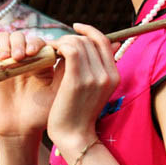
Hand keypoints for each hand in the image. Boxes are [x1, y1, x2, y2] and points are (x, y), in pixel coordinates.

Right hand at [0, 31, 57, 138]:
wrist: (21, 129)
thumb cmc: (42, 114)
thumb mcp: (58, 93)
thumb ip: (64, 72)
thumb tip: (69, 49)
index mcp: (41, 62)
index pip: (38, 41)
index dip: (35, 43)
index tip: (33, 53)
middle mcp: (24, 59)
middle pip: (20, 37)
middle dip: (19, 43)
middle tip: (19, 57)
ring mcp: (7, 63)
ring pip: (4, 38)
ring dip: (5, 43)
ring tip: (7, 58)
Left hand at [46, 23, 119, 157]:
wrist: (74, 137)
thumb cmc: (77, 113)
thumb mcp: (91, 88)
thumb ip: (90, 66)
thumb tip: (84, 43)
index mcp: (114, 76)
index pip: (104, 41)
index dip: (89, 30)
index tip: (75, 27)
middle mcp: (108, 75)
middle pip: (89, 40)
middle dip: (70, 38)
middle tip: (56, 45)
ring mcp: (95, 77)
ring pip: (78, 43)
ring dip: (61, 42)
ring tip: (51, 50)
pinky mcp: (78, 81)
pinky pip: (70, 50)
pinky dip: (58, 46)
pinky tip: (50, 52)